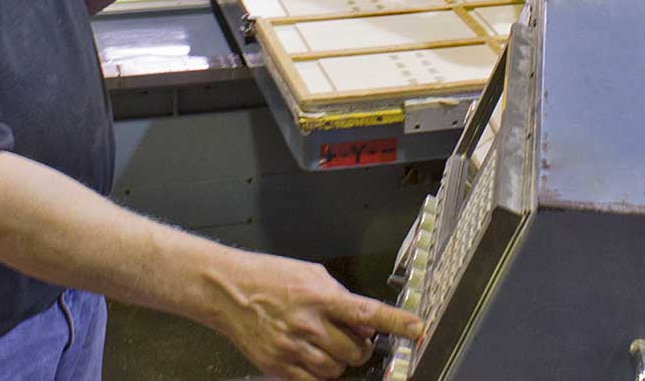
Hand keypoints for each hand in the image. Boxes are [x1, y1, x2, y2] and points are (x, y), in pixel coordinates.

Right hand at [216, 251, 423, 380]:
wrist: (228, 290)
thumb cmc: (267, 276)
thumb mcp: (309, 273)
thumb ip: (338, 295)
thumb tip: (362, 318)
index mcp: (320, 296)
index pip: (369, 313)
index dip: (397, 323)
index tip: (416, 329)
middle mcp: (310, 324)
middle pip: (356, 351)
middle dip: (360, 347)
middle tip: (350, 336)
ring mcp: (294, 348)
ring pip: (336, 370)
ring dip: (338, 361)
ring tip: (323, 343)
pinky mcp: (279, 366)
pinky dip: (318, 373)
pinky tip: (310, 355)